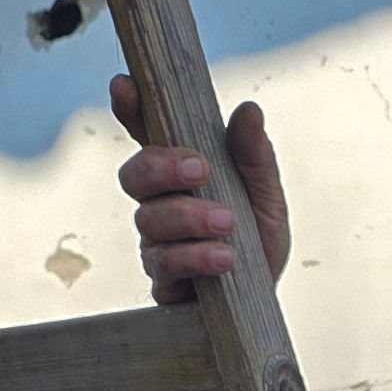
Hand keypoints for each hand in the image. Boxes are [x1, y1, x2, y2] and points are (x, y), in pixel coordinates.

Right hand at [112, 73, 289, 303]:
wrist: (265, 305)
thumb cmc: (259, 242)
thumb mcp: (267, 196)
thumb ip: (255, 156)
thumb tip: (248, 110)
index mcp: (181, 175)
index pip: (147, 136)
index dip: (130, 110)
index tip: (123, 85)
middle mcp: (161, 205)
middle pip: (134, 174)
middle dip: (161, 167)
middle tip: (199, 170)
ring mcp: (157, 243)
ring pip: (149, 220)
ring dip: (188, 217)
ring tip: (228, 223)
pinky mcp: (163, 282)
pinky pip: (164, 264)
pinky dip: (195, 257)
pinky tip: (224, 259)